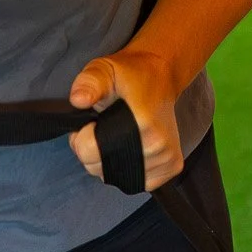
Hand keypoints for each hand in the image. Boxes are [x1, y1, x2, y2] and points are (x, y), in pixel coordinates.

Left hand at [67, 48, 182, 191]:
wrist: (160, 76)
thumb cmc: (130, 74)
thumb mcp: (103, 69)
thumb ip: (89, 83)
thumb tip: (78, 100)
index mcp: (143, 124)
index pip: (89, 152)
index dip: (81, 136)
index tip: (91, 121)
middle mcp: (159, 146)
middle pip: (99, 169)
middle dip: (92, 150)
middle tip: (102, 126)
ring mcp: (168, 159)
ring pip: (115, 177)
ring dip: (107, 161)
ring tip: (115, 135)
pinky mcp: (172, 167)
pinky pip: (135, 182)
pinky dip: (126, 170)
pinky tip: (129, 148)